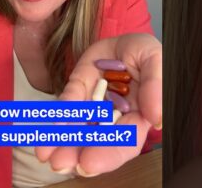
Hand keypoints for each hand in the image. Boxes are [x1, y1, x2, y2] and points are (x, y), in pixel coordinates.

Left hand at [35, 33, 161, 176]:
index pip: (125, 142)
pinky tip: (48, 126)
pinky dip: (59, 115)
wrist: (124, 37)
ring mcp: (94, 105)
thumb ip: (156, 87)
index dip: (108, 154)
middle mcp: (114, 117)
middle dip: (78, 153)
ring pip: (78, 127)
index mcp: (139, 116)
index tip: (89, 164)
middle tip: (59, 163)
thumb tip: (157, 120)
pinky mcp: (78, 90)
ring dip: (61, 142)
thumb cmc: (144, 52)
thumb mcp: (155, 60)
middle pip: (97, 140)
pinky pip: (68, 103)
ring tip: (44, 154)